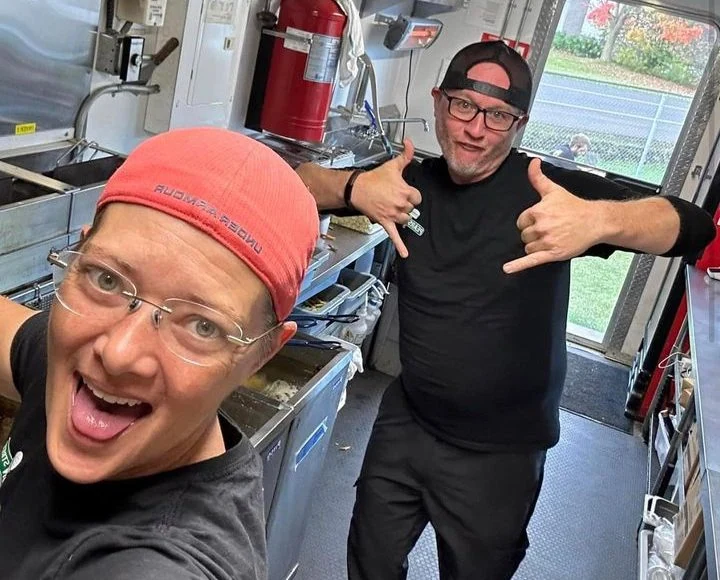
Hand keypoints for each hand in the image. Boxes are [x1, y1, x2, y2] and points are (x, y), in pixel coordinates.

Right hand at [351, 139, 421, 257]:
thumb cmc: (374, 178)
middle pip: (412, 208)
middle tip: (393, 197)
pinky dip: (400, 246)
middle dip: (404, 204)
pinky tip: (405, 253)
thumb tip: (410, 143)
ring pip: (406, 219)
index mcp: (405, 191)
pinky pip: (395, 236)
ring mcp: (394, 215)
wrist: (357, 188)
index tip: (403, 191)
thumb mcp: (392, 165)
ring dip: (402, 215)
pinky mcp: (386, 222)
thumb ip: (406, 155)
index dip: (411, 194)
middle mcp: (401, 205)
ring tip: (393, 208)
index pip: (418, 197)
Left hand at [503, 158, 604, 273]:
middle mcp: (541, 227)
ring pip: (528, 248)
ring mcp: (547, 241)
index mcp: (538, 211)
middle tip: (550, 229)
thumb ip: (538, 178)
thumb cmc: (574, 206)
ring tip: (552, 238)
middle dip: (534, 234)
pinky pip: (531, 260)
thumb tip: (533, 162)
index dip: (530, 222)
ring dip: (536, 246)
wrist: (595, 221)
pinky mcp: (553, 253)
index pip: (521, 222)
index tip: (542, 221)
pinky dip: (518, 265)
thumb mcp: (554, 190)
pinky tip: (507, 269)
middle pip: (524, 235)